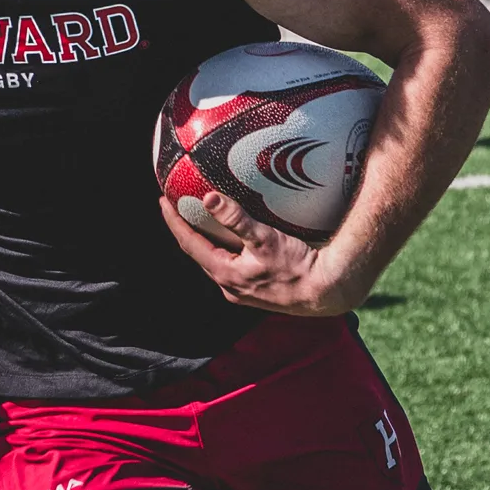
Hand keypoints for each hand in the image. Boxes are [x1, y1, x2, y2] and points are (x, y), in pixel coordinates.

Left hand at [160, 192, 355, 317]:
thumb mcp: (265, 239)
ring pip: (215, 260)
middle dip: (185, 230)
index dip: (174, 222)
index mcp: (225, 274)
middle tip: (176, 206)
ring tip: (198, 219)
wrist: (327, 291)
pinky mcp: (257, 289)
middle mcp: (229, 286)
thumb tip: (208, 198)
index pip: (189, 244)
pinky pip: (232, 264)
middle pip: (198, 253)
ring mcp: (243, 290)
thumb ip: (236, 219)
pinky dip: (225, 247)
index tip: (162, 200)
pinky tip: (233, 237)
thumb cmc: (298, 266)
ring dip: (205, 240)